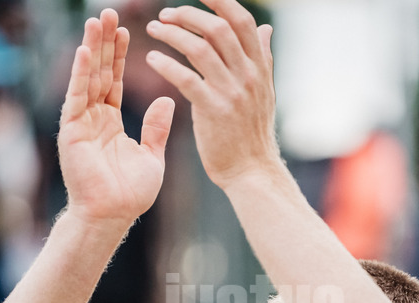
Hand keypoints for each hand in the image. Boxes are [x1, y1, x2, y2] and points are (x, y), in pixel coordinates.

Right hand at [58, 9, 173, 224]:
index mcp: (111, 123)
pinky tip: (87, 51)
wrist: (112, 217)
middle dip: (105, 43)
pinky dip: (82, 74)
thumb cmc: (131, 194)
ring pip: (87, 78)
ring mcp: (81, 123)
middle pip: (100, 73)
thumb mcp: (152, 156)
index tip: (127, 30)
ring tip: (97, 21)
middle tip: (110, 13)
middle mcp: (93, 118)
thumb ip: (157, 128)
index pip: (115, 81)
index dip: (120, 56)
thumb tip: (168, 101)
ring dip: (92, 49)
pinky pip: (77, 96)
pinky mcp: (72, 131)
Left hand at [145, 0, 279, 189]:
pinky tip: (152, 59)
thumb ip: (262, 57)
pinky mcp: (213, 110)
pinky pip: (185, 78)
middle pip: (219, 28)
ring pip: (200, 48)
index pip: (241, 21)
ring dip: (172, 34)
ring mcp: (231, 92)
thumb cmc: (252, 131)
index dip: (220, 1)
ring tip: (154, 30)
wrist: (252, 170)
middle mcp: (248, 75)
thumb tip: (265, 29)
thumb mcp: (264, 90)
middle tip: (165, 14)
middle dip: (188, 15)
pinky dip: (166, 63)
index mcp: (260, 66)